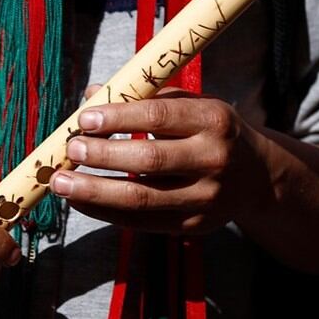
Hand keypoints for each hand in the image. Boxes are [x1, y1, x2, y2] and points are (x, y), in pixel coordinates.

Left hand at [48, 86, 272, 234]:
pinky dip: (105, 212)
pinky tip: (80, 200)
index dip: (118, 118)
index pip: (158, 117)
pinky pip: (141, 221)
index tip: (83, 119)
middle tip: (69, 149)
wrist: (256, 177)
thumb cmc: (209, 131)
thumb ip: (143, 98)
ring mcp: (205, 198)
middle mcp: (213, 159)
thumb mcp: (190, 105)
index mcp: (213, 119)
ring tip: (61, 182)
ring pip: (141, 198)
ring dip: (94, 191)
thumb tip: (92, 93)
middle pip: (149, 160)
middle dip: (102, 155)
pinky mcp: (193, 225)